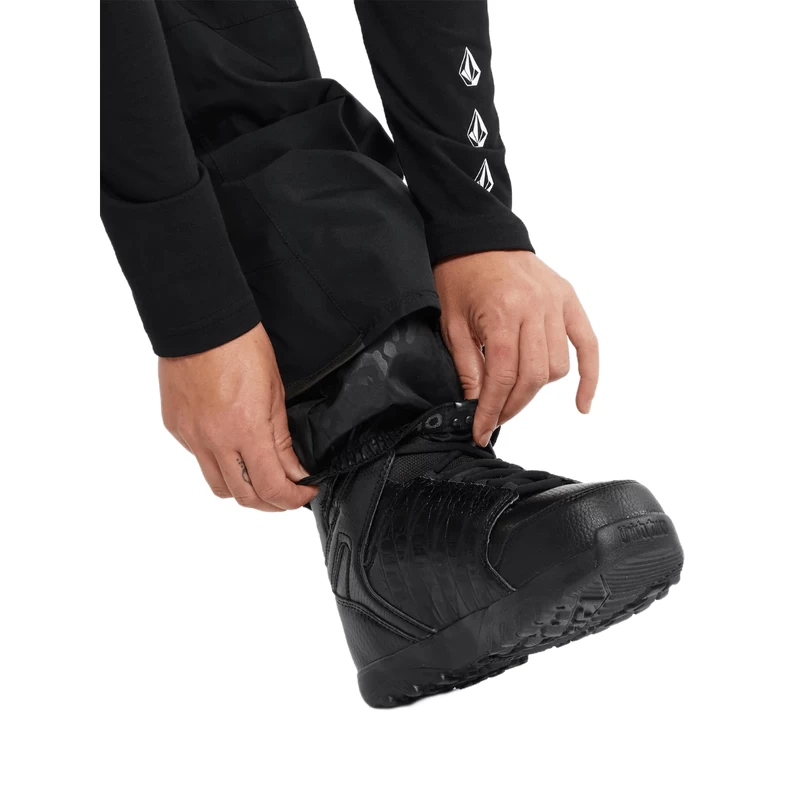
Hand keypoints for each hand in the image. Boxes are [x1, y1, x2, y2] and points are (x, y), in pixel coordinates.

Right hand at [159, 323, 316, 510]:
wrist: (202, 323)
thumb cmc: (242, 347)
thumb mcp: (275, 393)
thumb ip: (281, 438)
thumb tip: (293, 469)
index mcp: (246, 430)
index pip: (272, 487)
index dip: (292, 498)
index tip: (305, 491)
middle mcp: (215, 441)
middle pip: (244, 497)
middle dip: (270, 503)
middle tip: (286, 494)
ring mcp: (192, 437)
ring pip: (218, 486)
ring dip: (242, 490)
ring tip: (259, 478)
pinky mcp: (176, 428)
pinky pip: (199, 460)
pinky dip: (218, 463)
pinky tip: (231, 449)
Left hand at [434, 250, 598, 445]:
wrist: (477, 236)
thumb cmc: (460, 276)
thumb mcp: (452, 324)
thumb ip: (467, 366)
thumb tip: (478, 405)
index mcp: (503, 313)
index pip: (502, 377)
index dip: (492, 410)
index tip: (481, 431)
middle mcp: (535, 308)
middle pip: (533, 377)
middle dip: (512, 406)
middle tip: (495, 419)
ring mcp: (556, 303)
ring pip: (557, 366)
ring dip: (537, 389)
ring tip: (515, 394)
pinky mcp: (569, 300)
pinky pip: (588, 344)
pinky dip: (589, 376)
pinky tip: (581, 404)